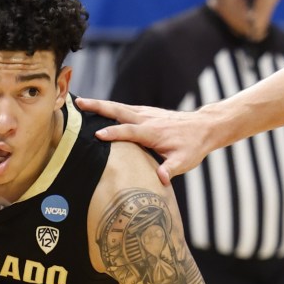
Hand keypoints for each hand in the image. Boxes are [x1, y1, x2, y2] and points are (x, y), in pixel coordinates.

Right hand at [75, 97, 210, 184]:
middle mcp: (147, 119)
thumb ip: (170, 170)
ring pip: (119, 107)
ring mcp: (146, 114)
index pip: (129, 131)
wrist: (204, 127)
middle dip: (98, 107)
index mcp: (153, 132)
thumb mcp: (184, 161)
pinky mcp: (146, 113)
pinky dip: (110, 108)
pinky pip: (124, 109)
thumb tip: (160, 180)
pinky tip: (100, 110)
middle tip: (78, 103)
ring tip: (81, 103)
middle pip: (118, 110)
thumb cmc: (193, 146)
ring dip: (100, 105)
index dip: (114, 133)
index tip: (97, 135)